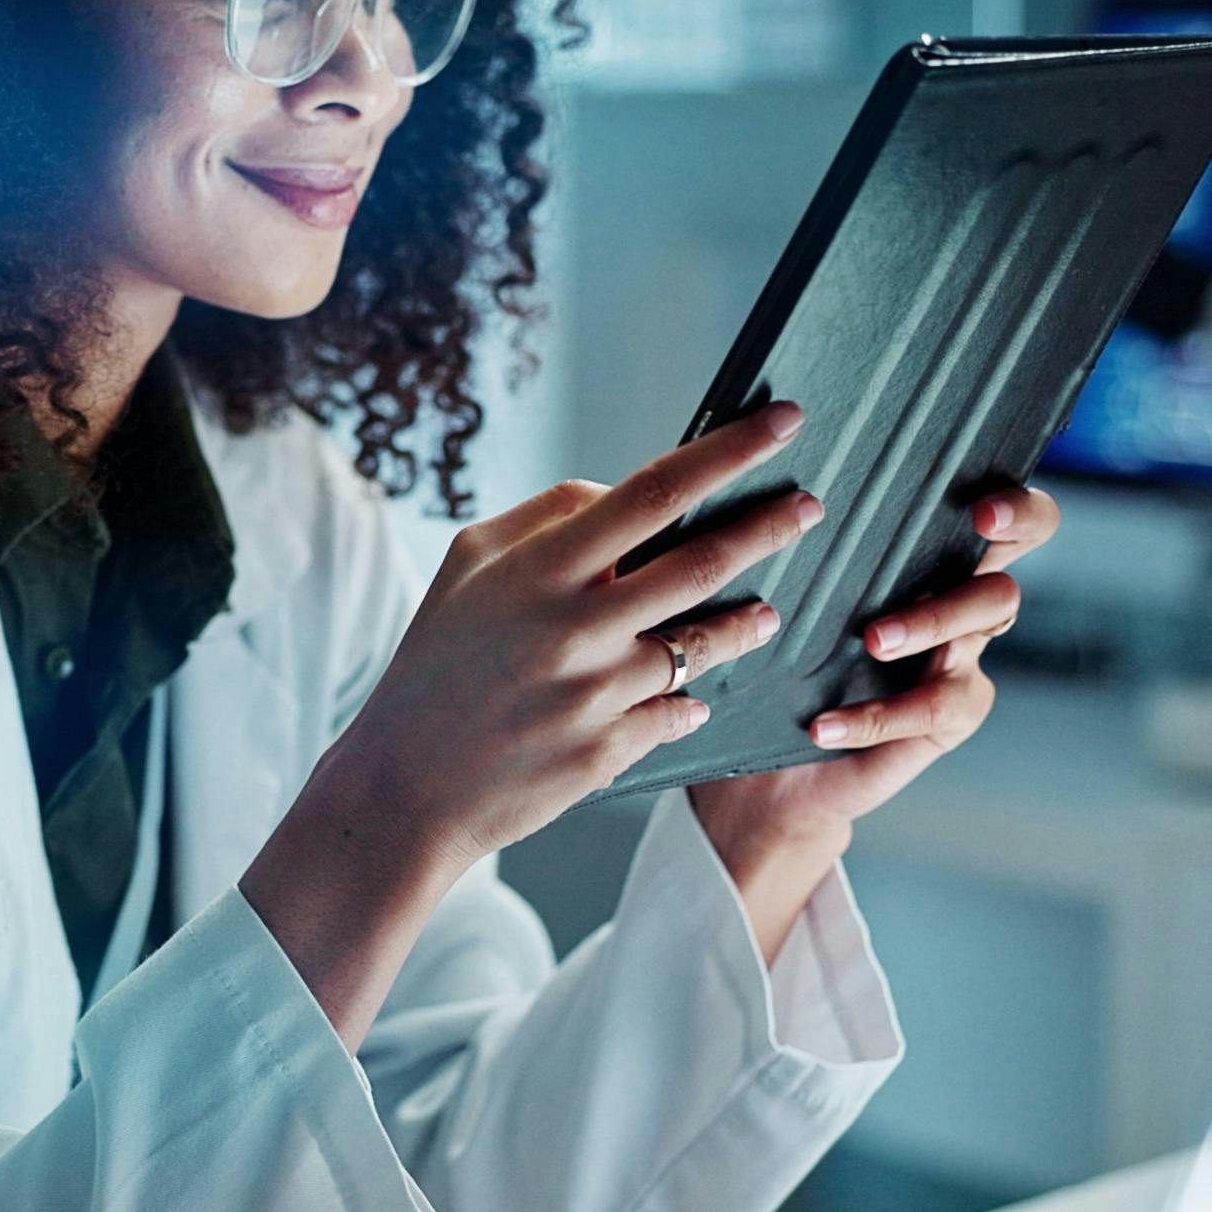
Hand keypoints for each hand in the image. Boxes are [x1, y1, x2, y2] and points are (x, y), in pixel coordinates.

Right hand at [244, 403, 824, 1043]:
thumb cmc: (434, 664)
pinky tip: (694, 692)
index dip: (730, 451)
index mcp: (540, 569)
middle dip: (769, 526)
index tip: (784, 422)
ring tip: (768, 611)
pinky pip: (679, 711)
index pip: (656, 491)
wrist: (402, 789)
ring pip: (705, 642)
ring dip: (748, 621)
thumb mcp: (468, 567)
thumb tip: (619, 494)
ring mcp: (596, 694)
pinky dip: (691, 697)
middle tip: (810, 507)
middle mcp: (575, 627)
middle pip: (702, 562)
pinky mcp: (609, 753)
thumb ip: (546, 517)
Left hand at [688, 481, 1057, 953]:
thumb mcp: (771, 594)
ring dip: (931, 622)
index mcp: (926, 560)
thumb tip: (755, 469)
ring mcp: (955, 665)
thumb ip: (786, 540)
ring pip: (983, 627)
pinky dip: (877, 717)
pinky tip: (823, 724)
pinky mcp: (941, 723)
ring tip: (872, 639)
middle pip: (1011, 561)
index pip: (1003, 520)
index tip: (983, 501)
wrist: (757, 776)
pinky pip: (932, 711)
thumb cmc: (766, 662)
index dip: (1016, 506)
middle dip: (1011, 537)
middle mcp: (955, 605)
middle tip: (978, 524)